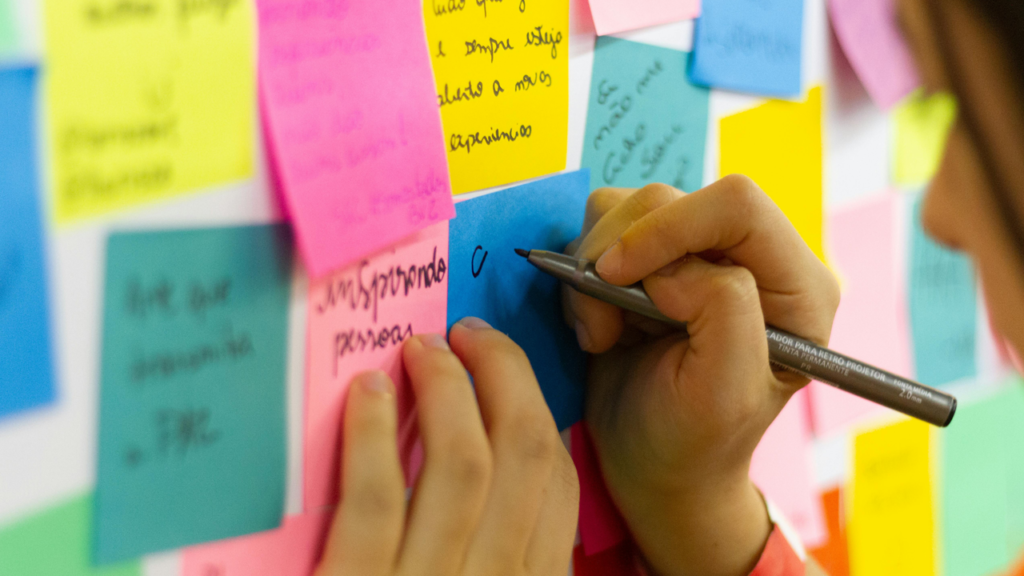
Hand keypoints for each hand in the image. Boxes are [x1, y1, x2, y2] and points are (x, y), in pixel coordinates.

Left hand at [315, 318, 578, 575]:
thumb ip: (489, 544)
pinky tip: (368, 392)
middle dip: (502, 374)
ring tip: (420, 349)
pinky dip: (373, 435)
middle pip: (523, 455)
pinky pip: (377, 501)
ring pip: (461, 466)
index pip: (557, 484)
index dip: (536, 410)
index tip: (503, 369)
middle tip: (467, 334)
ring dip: (445, 389)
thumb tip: (483, 453)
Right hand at [563, 177, 838, 575]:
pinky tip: (599, 325)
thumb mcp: (723, 393)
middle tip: (602, 323)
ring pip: (627, 207)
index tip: (615, 276)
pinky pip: (600, 229)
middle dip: (620, 254)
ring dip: (594, 268)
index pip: (737, 204)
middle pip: (670, 198)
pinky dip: (582, 275)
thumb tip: (673, 268)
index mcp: (796, 286)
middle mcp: (750, 258)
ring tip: (602, 332)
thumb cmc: (693, 442)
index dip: (668, 227)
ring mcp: (695, 254)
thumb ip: (722, 312)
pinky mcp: (651, 260)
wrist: (653, 466)